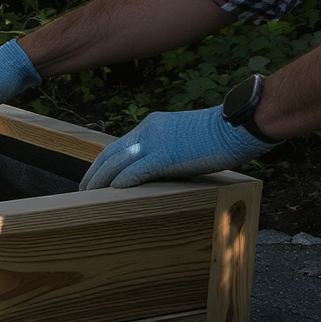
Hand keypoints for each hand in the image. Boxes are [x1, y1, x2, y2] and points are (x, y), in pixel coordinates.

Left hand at [79, 105, 276, 189]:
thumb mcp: (182, 138)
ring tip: (89, 196)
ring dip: (101, 182)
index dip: (101, 164)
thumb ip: (165, 150)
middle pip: (109, 154)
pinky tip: (113, 192)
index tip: (93, 178)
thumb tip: (155, 172)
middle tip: (82, 190)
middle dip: (93, 174)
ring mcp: (156, 143)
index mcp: (151, 125)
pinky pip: (138, 171)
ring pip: (118, 164)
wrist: (237, 125)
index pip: (117, 146)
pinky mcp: (167, 156)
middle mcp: (148, 131)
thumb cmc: (218, 135)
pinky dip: (122, 182)